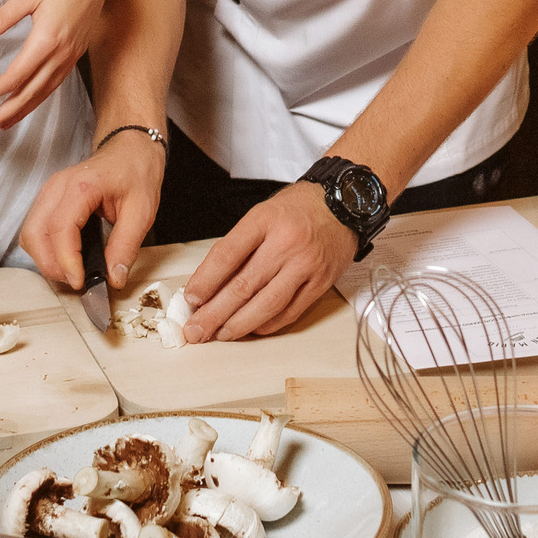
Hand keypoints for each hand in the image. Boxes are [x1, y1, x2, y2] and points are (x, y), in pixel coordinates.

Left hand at [0, 0, 115, 132]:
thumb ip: (4, 16)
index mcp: (47, 39)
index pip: (16, 76)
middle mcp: (62, 52)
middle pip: (31, 93)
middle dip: (6, 113)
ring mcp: (72, 54)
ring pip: (45, 92)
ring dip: (23, 110)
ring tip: (3, 124)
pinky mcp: (76, 52)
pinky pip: (56, 83)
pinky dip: (39, 97)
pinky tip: (28, 102)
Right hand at [18, 129, 164, 290]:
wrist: (130, 149)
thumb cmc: (135, 171)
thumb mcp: (142, 211)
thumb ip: (126, 247)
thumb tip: (113, 278)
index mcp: (81, 186)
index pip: (60, 229)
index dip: (66, 261)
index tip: (80, 282)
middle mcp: (57, 187)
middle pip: (34, 234)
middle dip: (51, 265)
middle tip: (77, 281)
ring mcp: (49, 192)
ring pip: (29, 234)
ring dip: (45, 259)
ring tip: (73, 271)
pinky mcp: (48, 200)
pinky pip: (35, 230)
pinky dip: (45, 250)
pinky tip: (67, 257)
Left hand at [181, 181, 354, 342]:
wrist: (346, 203)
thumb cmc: (299, 208)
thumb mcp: (262, 213)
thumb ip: (238, 246)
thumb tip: (210, 283)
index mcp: (265, 220)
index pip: (227, 255)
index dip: (205, 281)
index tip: (190, 299)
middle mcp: (286, 243)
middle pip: (244, 285)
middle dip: (215, 313)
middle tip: (195, 329)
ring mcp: (306, 265)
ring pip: (266, 304)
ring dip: (238, 325)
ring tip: (219, 334)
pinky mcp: (321, 283)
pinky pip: (289, 312)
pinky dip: (267, 324)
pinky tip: (251, 329)